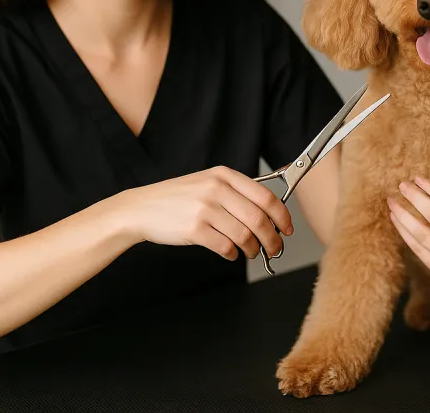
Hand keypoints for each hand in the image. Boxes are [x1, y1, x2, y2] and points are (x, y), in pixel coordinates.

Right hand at [113, 166, 292, 261]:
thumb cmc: (178, 198)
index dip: (282, 216)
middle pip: (259, 219)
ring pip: (245, 236)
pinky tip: (230, 253)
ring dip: (254, 250)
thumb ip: (236, 192)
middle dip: (273, 239)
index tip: (287, 229)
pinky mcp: (194, 229)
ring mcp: (205, 209)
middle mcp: (216, 189)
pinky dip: (233, 254)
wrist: (142, 208)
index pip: (266, 196)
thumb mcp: (207, 183)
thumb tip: (271, 212)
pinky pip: (226, 247)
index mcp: (224, 175)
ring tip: (252, 253)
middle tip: (275, 249)